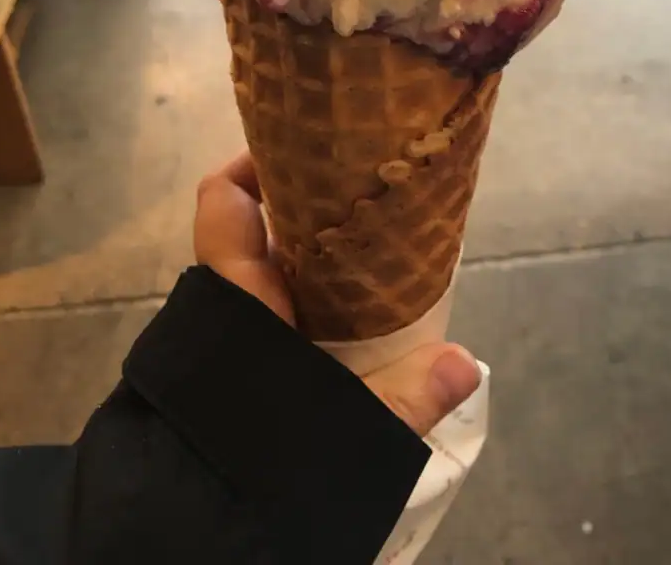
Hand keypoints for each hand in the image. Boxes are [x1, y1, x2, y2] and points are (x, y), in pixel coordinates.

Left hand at [195, 152, 480, 437]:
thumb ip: (405, 397)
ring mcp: (239, 330)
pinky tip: (364, 300)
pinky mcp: (249, 358)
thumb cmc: (260, 459)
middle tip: (371, 187)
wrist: (203, 526)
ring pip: (275, 265)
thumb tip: (466, 363)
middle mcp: (234, 301)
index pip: (225, 200)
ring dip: (317, 247)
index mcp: (240, 295)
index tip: (308, 144)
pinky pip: (284, 304)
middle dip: (310, 200)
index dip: (256, 160)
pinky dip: (317, 290)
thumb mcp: (340, 431)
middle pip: (261, 225)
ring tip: (379, 236)